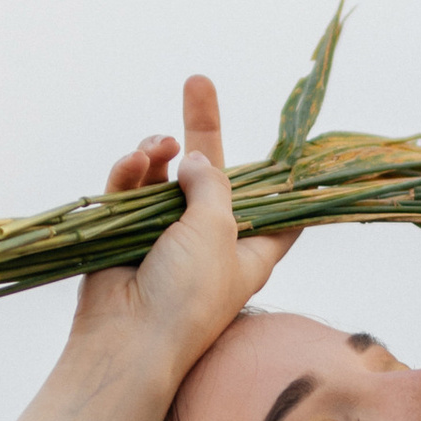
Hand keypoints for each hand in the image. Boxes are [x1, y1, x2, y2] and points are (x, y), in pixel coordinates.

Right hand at [69, 74, 294, 378]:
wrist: (128, 340)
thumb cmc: (188, 294)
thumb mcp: (218, 230)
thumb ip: (212, 185)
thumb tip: (191, 157)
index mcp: (248, 251)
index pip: (279, 213)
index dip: (287, 183)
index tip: (297, 151)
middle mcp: (207, 242)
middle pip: (211, 174)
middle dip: (202, 127)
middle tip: (197, 80)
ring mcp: (163, 238)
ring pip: (163, 178)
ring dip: (158, 154)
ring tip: (156, 147)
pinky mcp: (123, 236)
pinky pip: (129, 192)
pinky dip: (130, 173)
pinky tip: (134, 162)